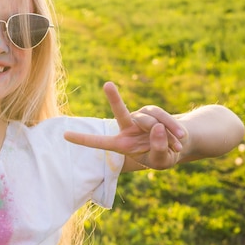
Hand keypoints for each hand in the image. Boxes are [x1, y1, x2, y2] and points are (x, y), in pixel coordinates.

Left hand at [64, 82, 188, 169]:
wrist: (180, 145)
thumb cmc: (164, 155)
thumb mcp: (161, 161)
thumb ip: (158, 148)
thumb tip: (155, 126)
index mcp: (121, 145)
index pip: (99, 142)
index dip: (83, 139)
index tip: (64, 135)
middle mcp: (127, 127)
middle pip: (120, 111)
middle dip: (114, 98)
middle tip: (107, 84)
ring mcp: (140, 117)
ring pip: (150, 120)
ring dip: (165, 134)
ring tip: (175, 145)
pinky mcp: (152, 110)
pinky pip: (162, 117)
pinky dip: (173, 128)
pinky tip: (180, 137)